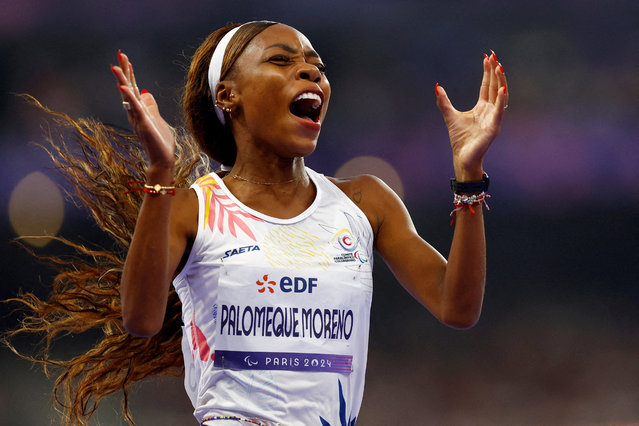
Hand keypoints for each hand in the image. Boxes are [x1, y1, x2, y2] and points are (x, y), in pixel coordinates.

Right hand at [111, 51, 175, 171]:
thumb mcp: (157, 119)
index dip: (130, 74)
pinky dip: (129, 96)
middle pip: (128, 88)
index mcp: (139, 110)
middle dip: (125, 71)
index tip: (126, 59)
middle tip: (120, 54)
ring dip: (122, 80)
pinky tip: (124, 86)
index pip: (133, 88)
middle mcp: (135, 113)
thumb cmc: (160, 142)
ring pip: (128, 95)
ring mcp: (138, 118)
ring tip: (116, 66)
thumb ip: (151, 106)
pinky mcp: (143, 123)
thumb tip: (146, 93)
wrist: (162, 159)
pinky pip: (135, 107)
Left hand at [435, 51, 507, 180]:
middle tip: (494, 56)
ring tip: (499, 67)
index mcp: (482, 107)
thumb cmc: (460, 139)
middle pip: (494, 86)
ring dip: (500, 81)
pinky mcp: (494, 127)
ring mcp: (494, 118)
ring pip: (500, 95)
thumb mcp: (449, 115)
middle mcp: (490, 110)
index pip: (486, 85)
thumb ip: (444, 101)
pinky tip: (502, 89)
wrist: (462, 157)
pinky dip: (501, 100)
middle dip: (495, 71)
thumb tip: (437, 87)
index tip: (487, 56)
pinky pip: (499, 111)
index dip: (487, 71)